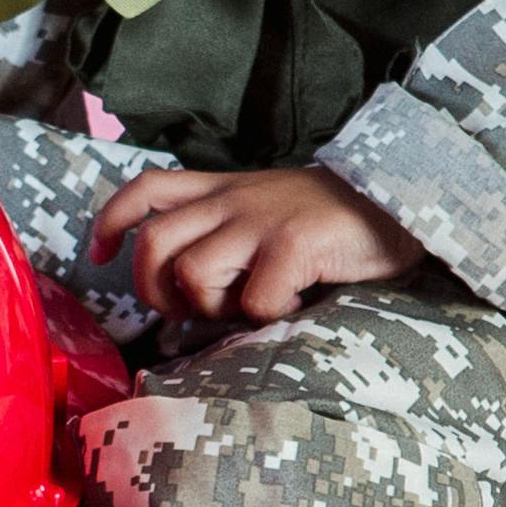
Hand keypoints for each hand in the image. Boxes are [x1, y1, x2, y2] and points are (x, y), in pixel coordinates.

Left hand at [88, 162, 422, 328]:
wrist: (406, 198)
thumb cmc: (340, 220)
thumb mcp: (275, 210)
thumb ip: (233, 235)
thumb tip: (193, 297)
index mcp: (228, 189)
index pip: (148, 189)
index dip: (112, 220)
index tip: (99, 254)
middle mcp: (235, 200)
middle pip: (153, 242)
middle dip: (155, 290)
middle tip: (189, 311)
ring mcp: (263, 221)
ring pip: (191, 273)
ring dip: (211, 308)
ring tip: (247, 308)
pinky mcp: (294, 245)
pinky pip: (254, 300)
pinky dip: (269, 317)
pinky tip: (295, 306)